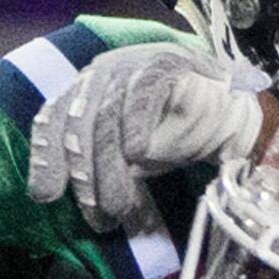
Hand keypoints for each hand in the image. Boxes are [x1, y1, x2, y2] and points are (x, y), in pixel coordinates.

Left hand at [26, 37, 269, 229]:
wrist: (232, 113)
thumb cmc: (179, 136)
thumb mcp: (136, 159)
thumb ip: (109, 169)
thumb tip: (90, 207)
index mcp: (89, 91)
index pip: (55, 117)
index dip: (47, 156)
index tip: (46, 194)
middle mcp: (103, 72)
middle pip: (78, 121)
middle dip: (85, 175)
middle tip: (100, 215)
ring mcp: (133, 64)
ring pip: (107, 114)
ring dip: (111, 167)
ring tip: (120, 206)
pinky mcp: (165, 63)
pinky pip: (143, 93)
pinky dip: (137, 125)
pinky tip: (140, 153)